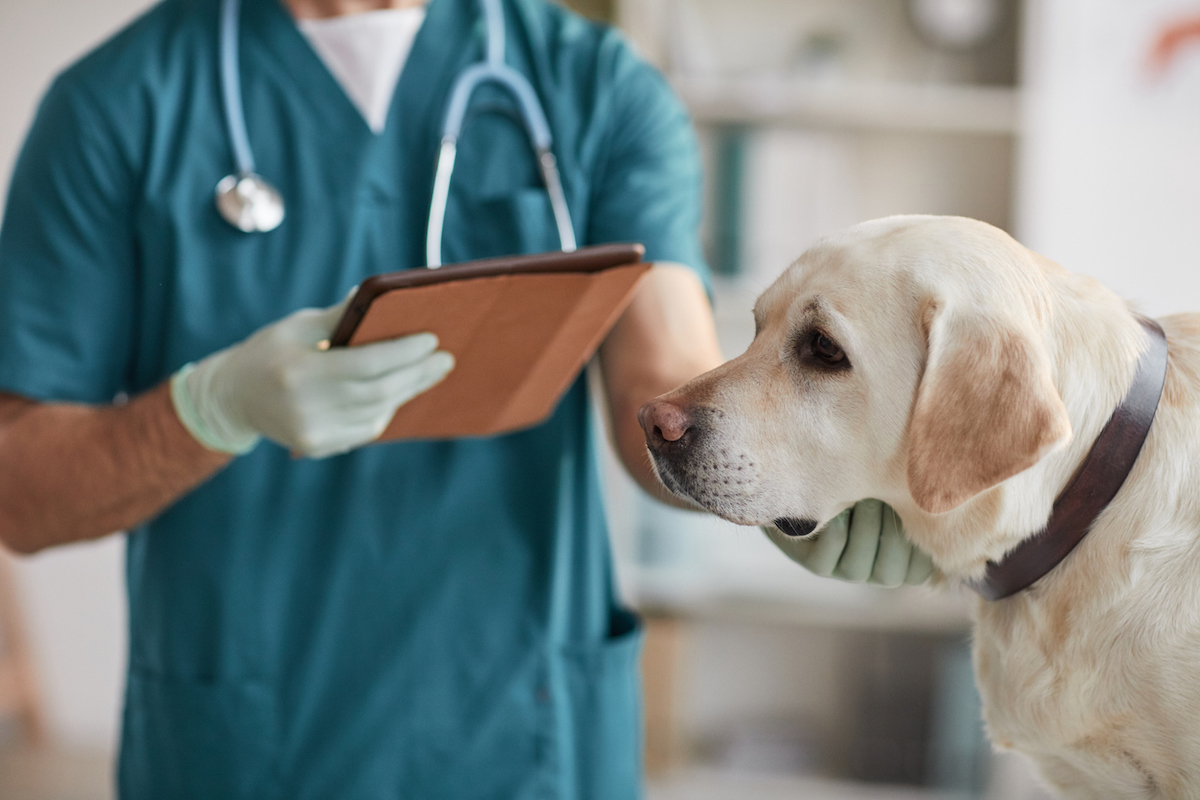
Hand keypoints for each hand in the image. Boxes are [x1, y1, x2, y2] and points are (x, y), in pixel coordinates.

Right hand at [170, 298, 453, 457]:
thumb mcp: (298, 326)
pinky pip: (366, 429)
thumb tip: (383, 295)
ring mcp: (312, 433)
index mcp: (298, 371)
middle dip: (417, 374)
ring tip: (430, 372)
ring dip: (407, 391)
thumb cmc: (270, 351)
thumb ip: (341, 316)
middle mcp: (305, 407)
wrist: (233, 397)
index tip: (431, 340)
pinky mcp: (318, 447)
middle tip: (445, 358)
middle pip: (378, 391)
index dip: (404, 353)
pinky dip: (387, 409)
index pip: (366, 364)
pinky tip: (400, 391)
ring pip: (377, 413)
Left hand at [762, 499, 933, 586]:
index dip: (919, 542)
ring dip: (862, 530)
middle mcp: (876, 572)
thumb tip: (950, 489)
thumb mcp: (898, 488)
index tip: (915, 506)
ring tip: (861, 497)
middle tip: (885, 497)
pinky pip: (826, 560)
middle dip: (890, 532)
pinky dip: (835, 534)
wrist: (817, 481)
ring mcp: (845, 570)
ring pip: (857, 567)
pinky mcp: (816, 564)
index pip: (921, 570)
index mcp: (905, 560)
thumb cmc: (870, 482)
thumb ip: (919, 498)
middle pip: (890, 573)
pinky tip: (837, 511)